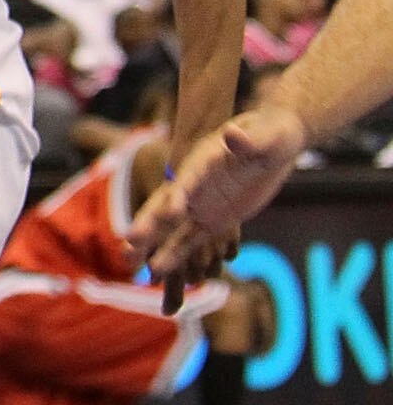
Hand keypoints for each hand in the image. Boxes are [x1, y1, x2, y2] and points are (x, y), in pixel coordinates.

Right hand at [130, 103, 304, 287]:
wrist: (274, 143)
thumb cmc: (271, 133)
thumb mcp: (267, 135)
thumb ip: (249, 139)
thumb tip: (232, 134)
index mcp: (205, 160)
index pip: (190, 178)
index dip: (180, 194)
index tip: (172, 213)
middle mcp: (195, 183)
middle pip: (167, 203)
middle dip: (148, 222)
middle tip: (129, 240)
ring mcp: (201, 204)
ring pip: (170, 227)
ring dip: (151, 243)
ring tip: (129, 262)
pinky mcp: (211, 221)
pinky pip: (189, 240)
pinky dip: (174, 254)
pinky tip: (157, 272)